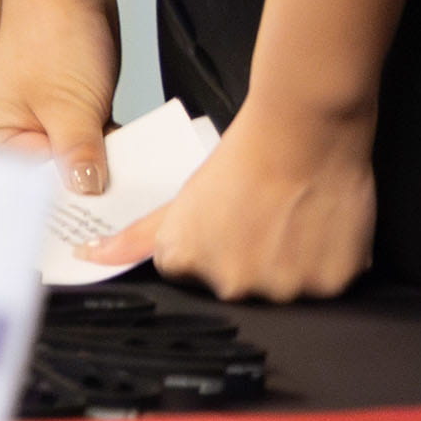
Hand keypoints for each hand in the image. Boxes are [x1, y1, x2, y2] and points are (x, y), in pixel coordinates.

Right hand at [0, 0, 119, 197]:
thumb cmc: (49, 33)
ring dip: (105, 173)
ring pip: (76, 169)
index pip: (21, 191)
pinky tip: (134, 160)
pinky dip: (113, 156)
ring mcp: (40, 130)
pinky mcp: (68, 122)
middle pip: (49, 184)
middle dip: (83, 193)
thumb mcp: (69, 106)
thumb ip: (79, 157)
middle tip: (117, 208)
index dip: (55, 209)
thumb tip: (90, 198)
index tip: (89, 228)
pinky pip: (91, 153)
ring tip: (130, 182)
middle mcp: (7, 137)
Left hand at [111, 110, 374, 301]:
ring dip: (288, 264)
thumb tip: (90, 256)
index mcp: (188, 264)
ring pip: (284, 289)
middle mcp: (233, 285)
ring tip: (289, 219)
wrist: (302, 131)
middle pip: (238, 286)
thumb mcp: (179, 199)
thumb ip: (136, 237)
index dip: (208, 246)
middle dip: (246, 259)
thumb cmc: (240, 158)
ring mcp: (284, 289)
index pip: (192, 275)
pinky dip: (326, 262)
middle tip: (260, 216)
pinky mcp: (331, 284)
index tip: (223, 220)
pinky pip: (326, 283)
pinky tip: (318, 226)